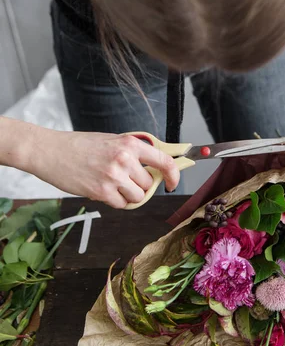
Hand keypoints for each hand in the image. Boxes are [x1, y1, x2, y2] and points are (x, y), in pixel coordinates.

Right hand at [29, 130, 179, 208]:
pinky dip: (116, 201)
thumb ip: (135, 153)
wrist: (50, 151)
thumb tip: (157, 168)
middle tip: (122, 179)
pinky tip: (103, 190)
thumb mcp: (112, 141)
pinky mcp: (102, 192)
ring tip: (112, 184)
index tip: (171, 183)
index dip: (174, 175)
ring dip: (128, 195)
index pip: (165, 162)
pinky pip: (122, 204)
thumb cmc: (81, 146)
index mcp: (130, 144)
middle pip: (148, 184)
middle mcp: (125, 159)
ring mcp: (114, 176)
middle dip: (139, 185)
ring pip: (138, 196)